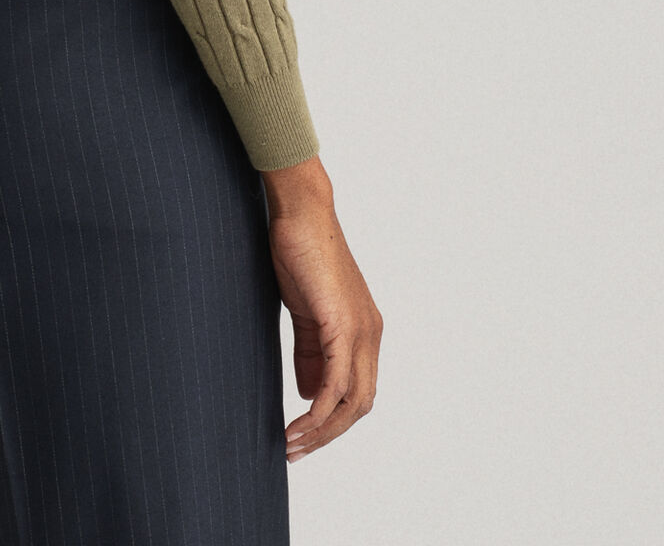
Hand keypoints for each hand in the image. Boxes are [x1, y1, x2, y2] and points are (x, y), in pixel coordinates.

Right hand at [260, 154, 381, 462]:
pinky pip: (336, 383)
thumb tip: (309, 391)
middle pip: (360, 405)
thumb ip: (311, 349)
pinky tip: (300, 422)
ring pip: (352, 401)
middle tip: (296, 449)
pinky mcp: (342, 325)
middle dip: (329, 435)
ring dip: (322, 430)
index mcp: (364, 330)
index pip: (358, 390)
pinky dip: (319, 410)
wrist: (301, 213)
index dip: (334, 419)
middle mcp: (370, 335)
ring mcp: (361, 331)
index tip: (304, 436)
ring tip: (292, 444)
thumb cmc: (299, 252)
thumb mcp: (305, 310)